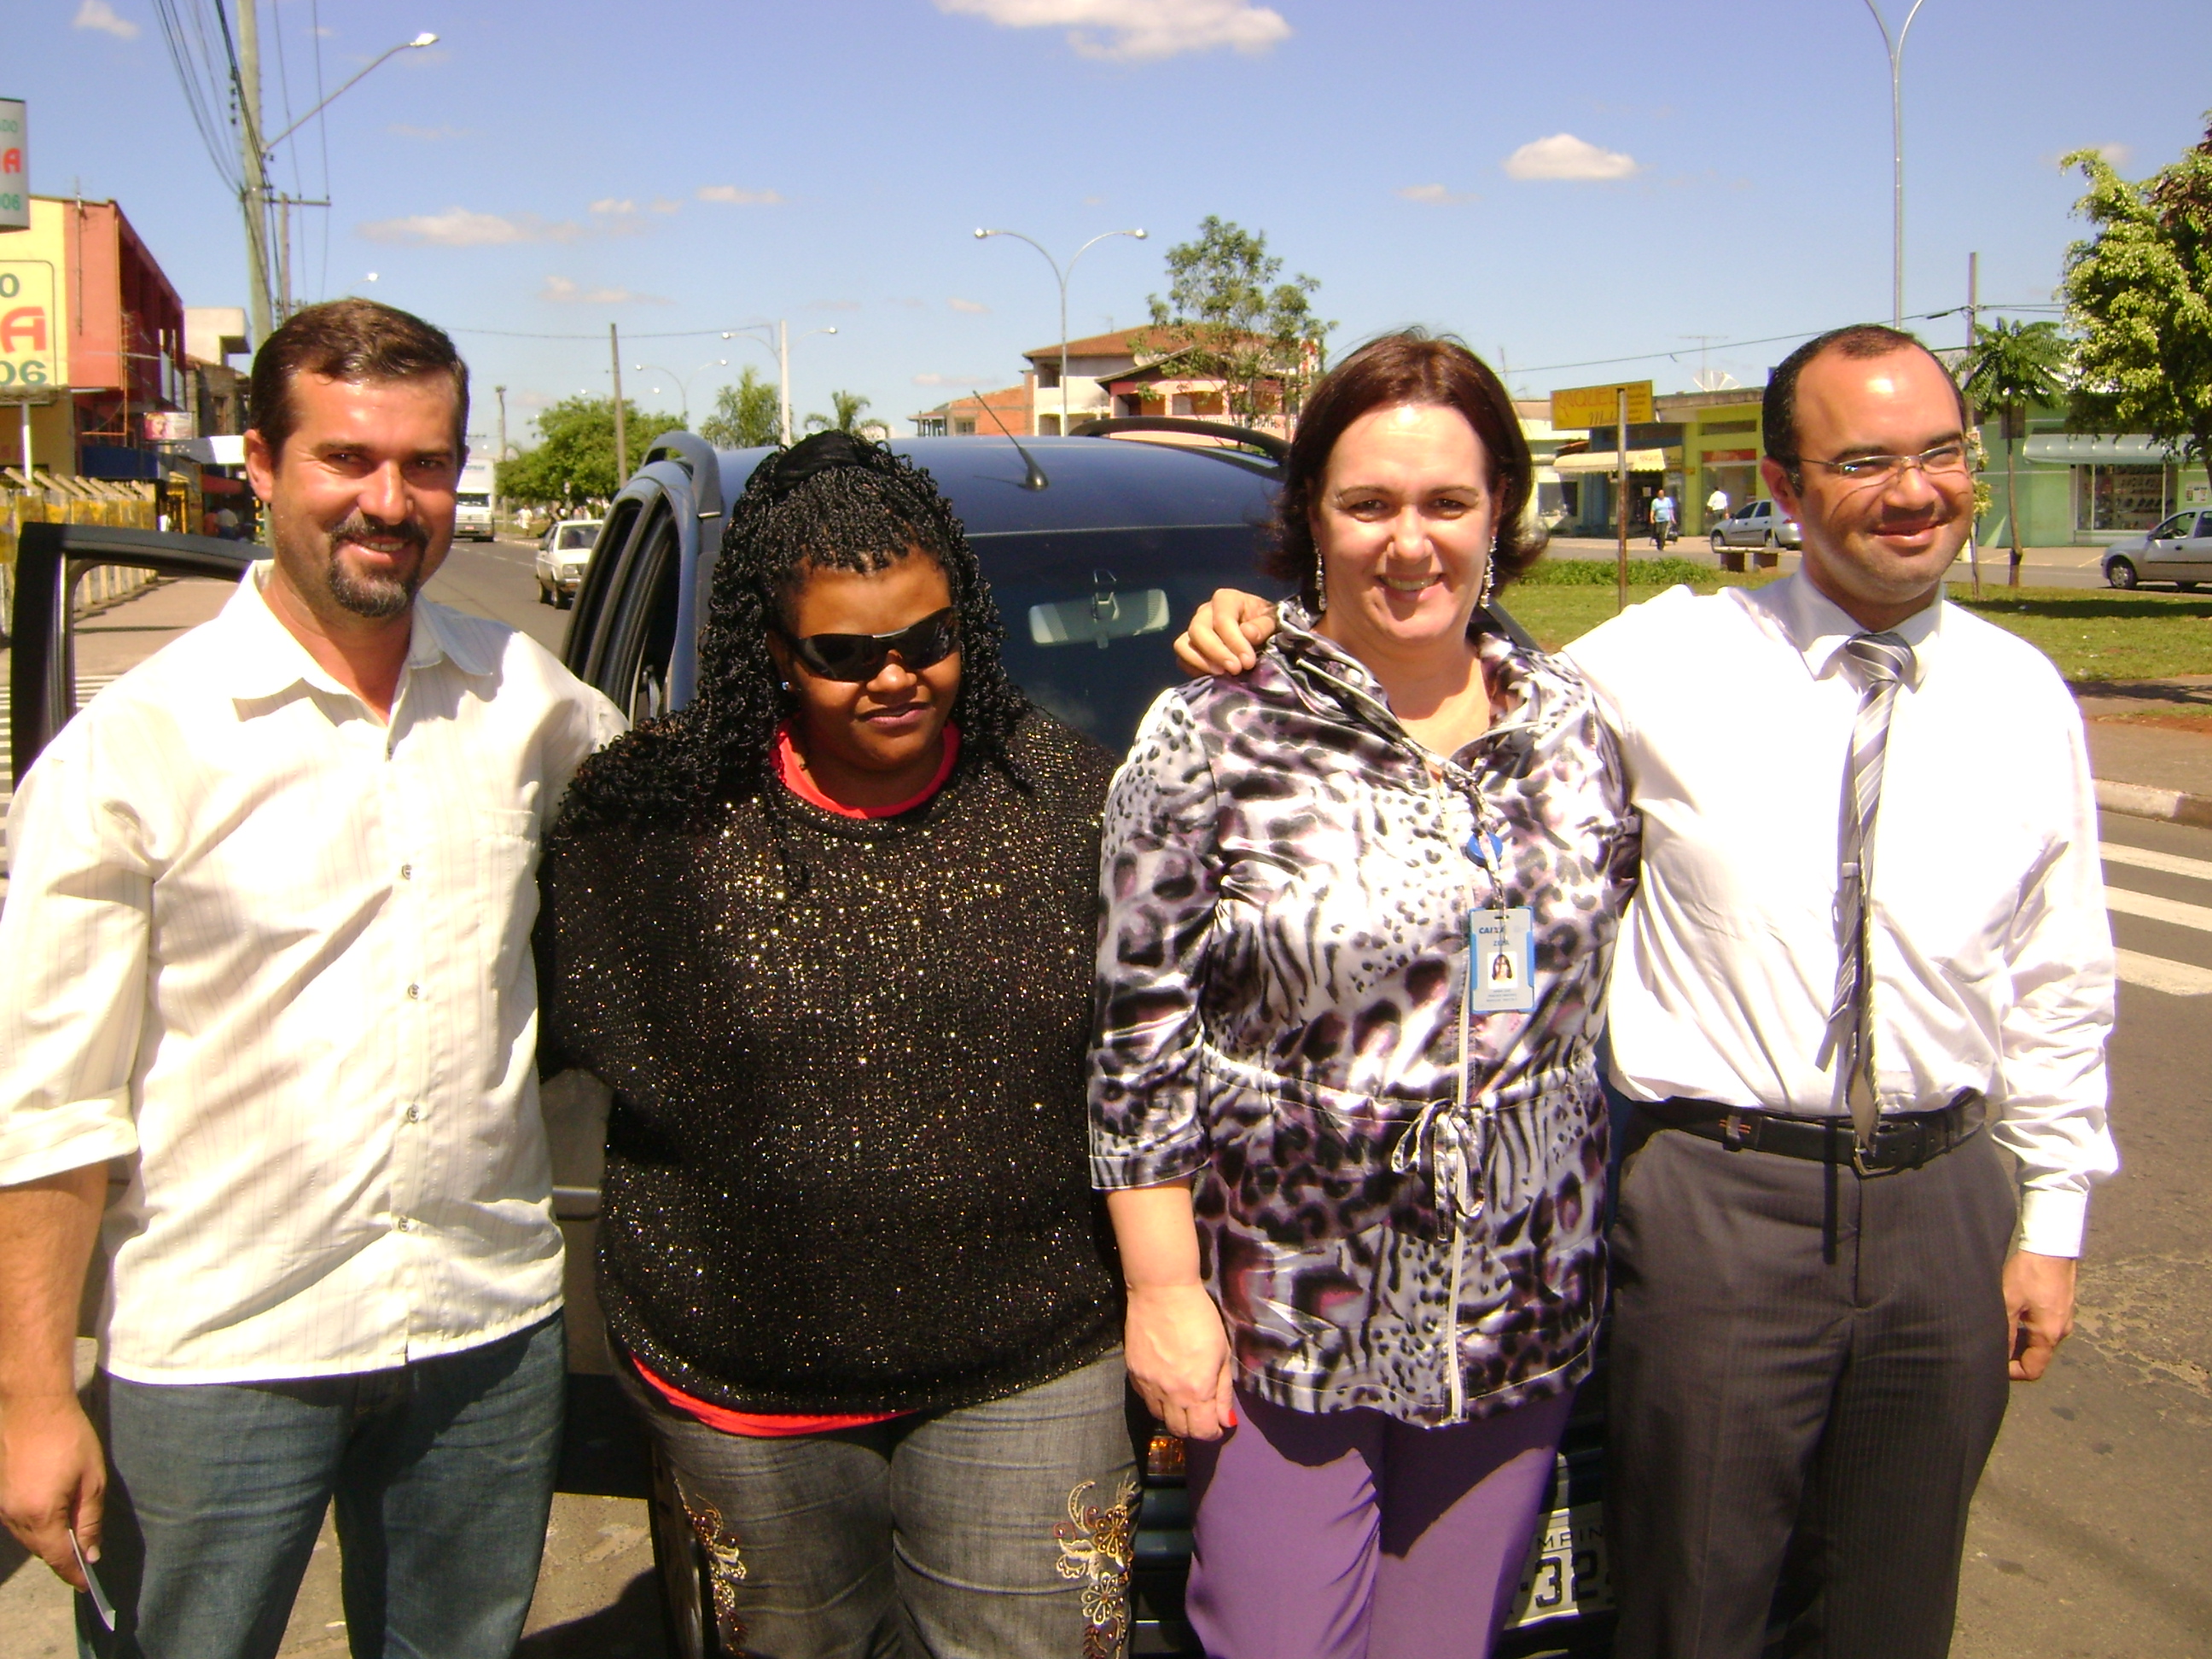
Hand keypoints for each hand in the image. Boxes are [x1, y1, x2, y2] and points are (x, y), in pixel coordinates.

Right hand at [0, 1393, 104, 1591]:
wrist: (33, 1406)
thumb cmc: (68, 1438)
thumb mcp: (91, 1480)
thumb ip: (90, 1520)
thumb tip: (91, 1552)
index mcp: (39, 1516)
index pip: (57, 1558)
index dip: (73, 1573)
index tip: (86, 1584)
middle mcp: (14, 1516)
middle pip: (40, 1549)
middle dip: (62, 1556)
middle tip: (86, 1558)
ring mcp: (2, 1506)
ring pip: (27, 1536)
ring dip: (48, 1539)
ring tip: (73, 1536)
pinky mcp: (0, 1494)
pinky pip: (18, 1520)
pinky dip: (36, 1524)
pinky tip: (53, 1514)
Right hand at [1124, 1283, 1237, 1440]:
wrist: (1162, 1293)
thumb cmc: (1199, 1318)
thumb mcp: (1222, 1353)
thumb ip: (1223, 1391)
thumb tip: (1225, 1420)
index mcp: (1197, 1390)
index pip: (1202, 1432)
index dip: (1212, 1432)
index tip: (1217, 1423)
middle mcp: (1170, 1395)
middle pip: (1179, 1430)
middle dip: (1194, 1427)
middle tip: (1202, 1411)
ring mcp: (1148, 1385)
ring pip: (1160, 1417)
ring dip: (1174, 1414)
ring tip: (1184, 1397)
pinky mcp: (1133, 1374)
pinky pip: (1145, 1399)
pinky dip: (1157, 1400)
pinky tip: (1165, 1384)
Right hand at [1173, 588, 1277, 678]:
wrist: (1259, 630)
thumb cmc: (1264, 622)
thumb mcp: (1271, 620)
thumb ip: (1262, 626)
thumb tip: (1248, 633)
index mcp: (1226, 599)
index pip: (1222, 619)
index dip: (1234, 642)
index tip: (1248, 661)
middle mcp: (1205, 611)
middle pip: (1198, 630)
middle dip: (1216, 652)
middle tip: (1235, 670)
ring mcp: (1194, 629)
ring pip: (1183, 644)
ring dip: (1200, 662)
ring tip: (1221, 675)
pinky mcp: (1190, 648)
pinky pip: (1182, 659)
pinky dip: (1194, 669)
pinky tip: (1213, 678)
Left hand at [2004, 1250, 2077, 1381]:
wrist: (2053, 1247)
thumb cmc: (2029, 1273)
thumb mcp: (2009, 1302)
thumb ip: (2005, 1332)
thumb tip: (1997, 1355)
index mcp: (2049, 1335)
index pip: (2034, 1370)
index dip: (2013, 1372)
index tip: (1994, 1363)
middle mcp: (2061, 1331)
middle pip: (2038, 1356)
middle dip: (2015, 1355)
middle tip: (1993, 1342)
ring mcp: (2065, 1319)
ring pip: (2041, 1341)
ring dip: (2021, 1339)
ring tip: (2001, 1325)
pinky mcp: (2063, 1307)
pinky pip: (2046, 1327)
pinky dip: (2030, 1327)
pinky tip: (2015, 1312)